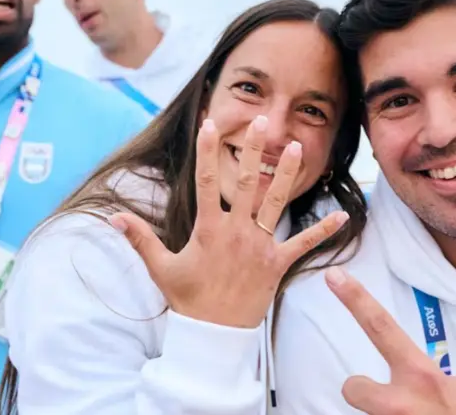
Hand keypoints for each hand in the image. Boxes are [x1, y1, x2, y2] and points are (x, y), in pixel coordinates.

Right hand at [110, 116, 348, 327]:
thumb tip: (112, 217)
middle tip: (261, 121)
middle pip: (246, 183)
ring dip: (287, 175)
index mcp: (209, 230)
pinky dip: (323, 232)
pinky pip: (303, 245)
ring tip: (297, 147)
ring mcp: (259, 247)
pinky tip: (343, 216)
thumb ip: (139, 239)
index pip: (205, 182)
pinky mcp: (277, 265)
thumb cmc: (188, 299)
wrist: (214, 335)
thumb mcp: (160, 268)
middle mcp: (236, 232)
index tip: (211, 124)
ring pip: (276, 204)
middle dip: (253, 150)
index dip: (207, 151)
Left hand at [325, 267, 455, 414]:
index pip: (382, 328)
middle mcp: (400, 401)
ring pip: (373, 414)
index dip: (356, 299)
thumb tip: (415, 382)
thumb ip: (430, 382)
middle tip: (390, 403)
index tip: (333, 275)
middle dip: (361, 390)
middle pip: (354, 387)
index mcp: (423, 378)